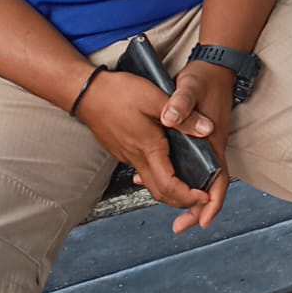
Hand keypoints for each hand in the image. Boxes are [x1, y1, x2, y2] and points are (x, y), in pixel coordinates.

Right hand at [75, 70, 217, 232]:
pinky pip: (142, 171)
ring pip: (150, 184)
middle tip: (200, 195)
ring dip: (170, 190)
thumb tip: (207, 130)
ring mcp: (126, 156)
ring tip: (188, 183)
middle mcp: (136, 157)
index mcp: (148, 147)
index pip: (168, 186)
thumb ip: (182, 116)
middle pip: (160, 192)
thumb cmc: (117, 93)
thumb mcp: (156, 98)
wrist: (84, 92)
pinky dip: (158, 177)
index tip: (204, 195)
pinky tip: (167, 164)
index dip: (188, 196)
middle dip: (182, 200)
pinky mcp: (121, 151)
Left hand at [160, 60, 233, 228]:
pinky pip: (191, 166)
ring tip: (172, 212)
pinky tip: (160, 180)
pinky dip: (180, 178)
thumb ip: (181, 102)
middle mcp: (211, 146)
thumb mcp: (190, 86)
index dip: (212, 202)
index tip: (203, 221)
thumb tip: (169, 118)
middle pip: (209, 186)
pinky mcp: (198, 139)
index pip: (218, 179)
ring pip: (200, 178)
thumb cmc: (203, 77)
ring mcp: (206, 144)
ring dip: (187, 196)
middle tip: (180, 227)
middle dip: (196, 209)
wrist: (214, 64)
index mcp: (211, 140)